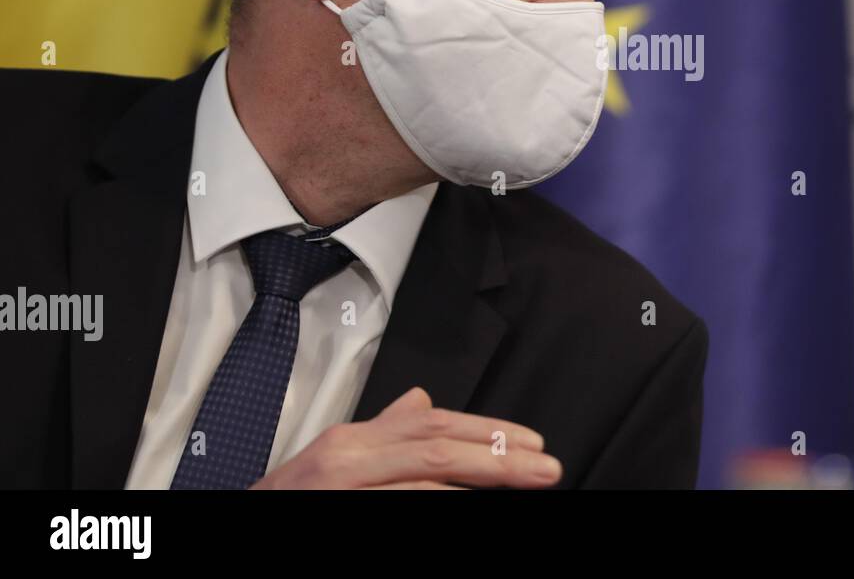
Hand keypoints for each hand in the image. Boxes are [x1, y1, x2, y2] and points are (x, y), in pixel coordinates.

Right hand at [251, 387, 561, 488]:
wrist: (230, 529)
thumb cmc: (291, 503)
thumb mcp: (336, 463)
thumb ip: (382, 434)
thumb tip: (422, 401)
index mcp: (351, 442)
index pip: (432, 425)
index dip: (487, 432)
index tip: (533, 445)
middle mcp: (344, 461)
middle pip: (436, 447)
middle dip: (498, 457)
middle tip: (547, 468)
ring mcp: (338, 492)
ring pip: (422, 481)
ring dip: (478, 484)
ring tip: (524, 485)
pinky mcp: (333, 517)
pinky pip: (398, 511)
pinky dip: (439, 508)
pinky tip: (468, 509)